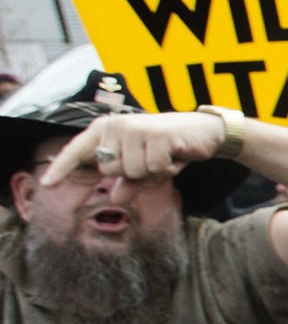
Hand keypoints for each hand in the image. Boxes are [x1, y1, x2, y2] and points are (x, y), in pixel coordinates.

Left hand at [43, 111, 225, 186]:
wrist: (204, 131)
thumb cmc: (169, 147)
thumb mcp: (146, 165)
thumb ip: (128, 181)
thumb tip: (116, 198)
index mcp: (106, 129)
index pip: (78, 151)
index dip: (62, 168)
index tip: (47, 184)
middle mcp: (116, 126)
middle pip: (112, 170)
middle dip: (134, 173)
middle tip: (153, 159)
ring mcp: (135, 129)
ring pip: (133, 172)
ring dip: (153, 171)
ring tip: (165, 157)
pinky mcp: (157, 137)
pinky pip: (154, 169)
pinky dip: (168, 169)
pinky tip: (176, 156)